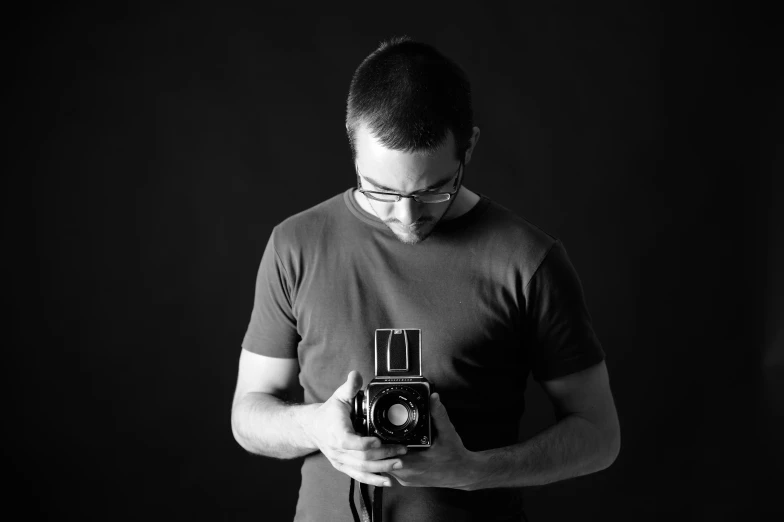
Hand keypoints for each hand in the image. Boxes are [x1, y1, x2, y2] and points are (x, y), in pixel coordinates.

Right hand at [302, 371, 407, 486]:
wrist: (313, 428)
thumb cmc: (328, 413)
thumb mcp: (338, 396)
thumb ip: (349, 387)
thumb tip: (356, 375)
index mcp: (337, 433)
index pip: (351, 442)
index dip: (366, 443)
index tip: (380, 440)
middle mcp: (338, 450)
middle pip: (362, 457)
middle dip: (383, 456)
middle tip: (401, 451)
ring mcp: (341, 460)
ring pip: (362, 469)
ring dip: (381, 469)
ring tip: (398, 465)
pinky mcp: (344, 467)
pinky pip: (358, 476)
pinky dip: (373, 480)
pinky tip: (387, 480)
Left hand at [388, 393, 478, 489]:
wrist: (464, 474)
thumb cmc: (455, 456)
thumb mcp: (447, 433)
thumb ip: (438, 414)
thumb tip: (433, 398)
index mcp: (412, 464)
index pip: (385, 454)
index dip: (379, 442)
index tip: (378, 431)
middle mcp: (406, 474)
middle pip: (382, 460)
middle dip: (380, 445)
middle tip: (379, 432)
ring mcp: (405, 479)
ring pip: (385, 466)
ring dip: (384, 453)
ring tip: (385, 439)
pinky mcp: (407, 481)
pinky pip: (392, 470)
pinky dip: (391, 459)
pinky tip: (394, 449)